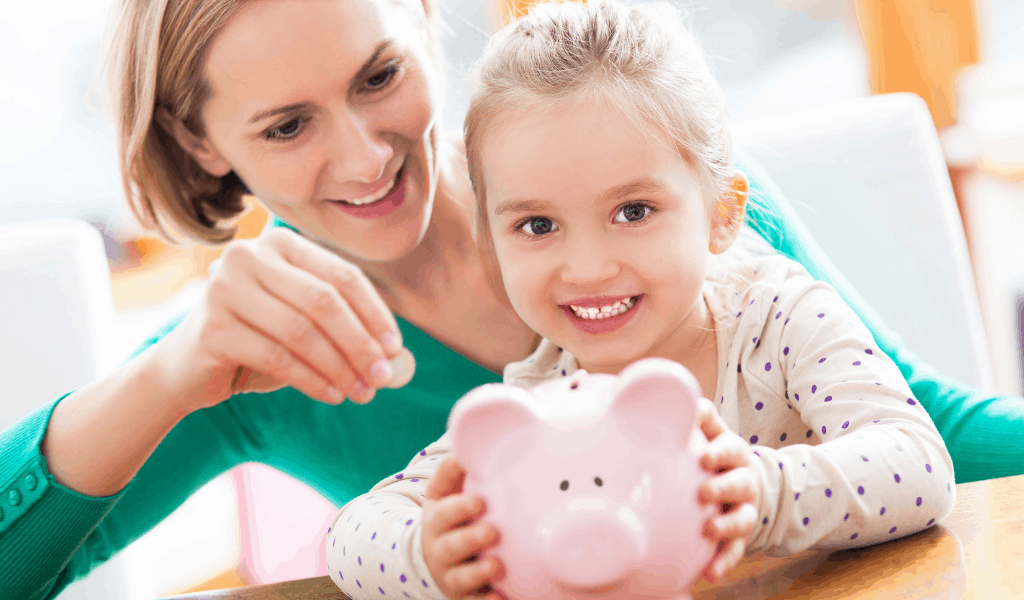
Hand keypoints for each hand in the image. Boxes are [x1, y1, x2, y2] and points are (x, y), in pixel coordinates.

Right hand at [154, 228, 403, 412]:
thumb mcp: (303, 323)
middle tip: (381, 377)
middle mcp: (248, 256)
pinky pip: (277, 357)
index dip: (374, 313)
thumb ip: (343, 326)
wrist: (187, 368)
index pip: (341, 275)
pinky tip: (331, 395)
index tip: (395, 347)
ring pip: (302, 331)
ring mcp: (224, 288)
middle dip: (359, 343)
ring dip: (339, 366)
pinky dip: (311, 379)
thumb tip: (396, 353)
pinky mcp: (212, 327)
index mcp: (280, 244)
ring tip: (360, 392)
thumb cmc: (258, 340)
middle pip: (324, 301)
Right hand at [423, 456, 504, 599]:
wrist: (433, 557)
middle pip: (450, 545)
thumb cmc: (450, 515)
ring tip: (496, 566)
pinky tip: (501, 599)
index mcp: (437, 517)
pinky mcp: (462, 596)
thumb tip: (469, 437)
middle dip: (470, 539)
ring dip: (477, 573)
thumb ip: (456, 469)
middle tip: (492, 532)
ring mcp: (450, 574)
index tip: (479, 502)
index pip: (443, 510)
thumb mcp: (445, 492)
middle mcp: (439, 547)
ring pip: (460, 577)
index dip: (459, 508)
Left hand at [695, 397, 760, 582]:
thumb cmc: (714, 454)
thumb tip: (667, 387)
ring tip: (710, 530)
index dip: (720, 452)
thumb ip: (693, 416)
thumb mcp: (708, 432)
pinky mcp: (741, 536)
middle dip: (724, 487)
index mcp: (732, 452)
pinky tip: (709, 574)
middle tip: (704, 493)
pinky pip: (735, 551)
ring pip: (742, 518)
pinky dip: (723, 562)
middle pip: (740, 482)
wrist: (744, 485)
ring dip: (727, 525)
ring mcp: (744, 509)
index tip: (703, 457)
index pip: (730, 447)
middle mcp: (743, 479)